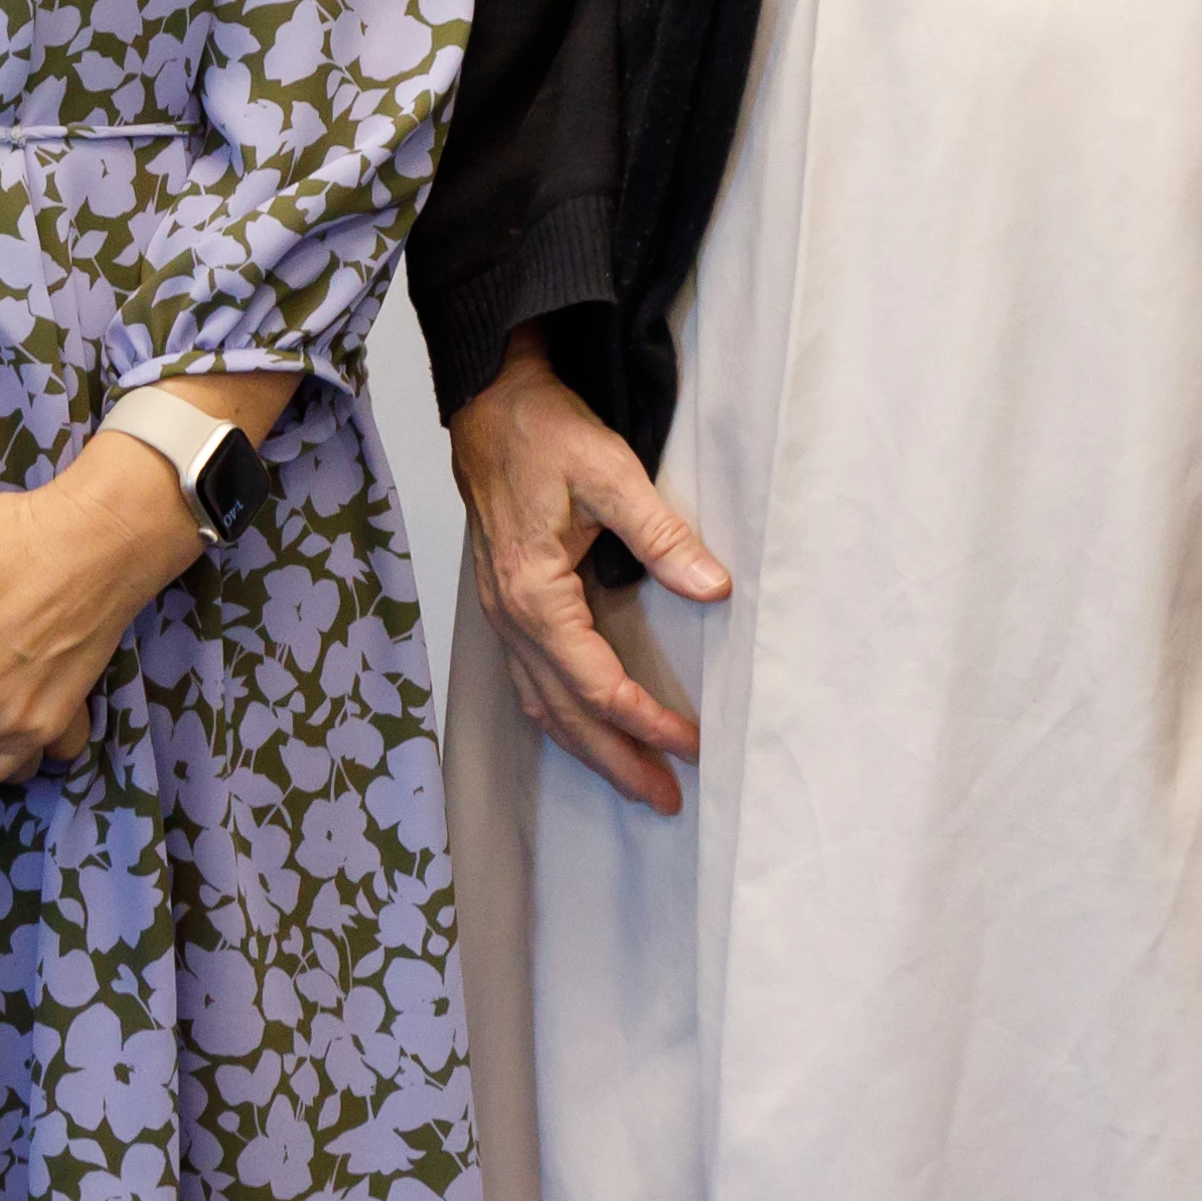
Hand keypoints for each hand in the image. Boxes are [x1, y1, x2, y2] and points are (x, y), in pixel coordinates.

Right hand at [449, 330, 724, 813]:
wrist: (487, 402)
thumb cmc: (542, 431)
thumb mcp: (611, 471)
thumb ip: (661, 535)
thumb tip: (714, 587)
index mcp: (533, 593)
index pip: (593, 682)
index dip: (644, 720)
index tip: (690, 743)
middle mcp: (509, 617)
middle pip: (564, 714)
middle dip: (616, 761)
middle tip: (666, 799)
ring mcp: (500, 616)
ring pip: (542, 706)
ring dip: (589, 748)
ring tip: (636, 781)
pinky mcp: (505, 606)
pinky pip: (530, 682)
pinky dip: (561, 718)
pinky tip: (587, 729)